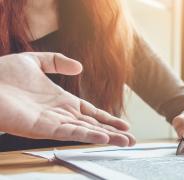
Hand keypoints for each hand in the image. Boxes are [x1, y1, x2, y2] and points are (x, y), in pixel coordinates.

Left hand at [0, 52, 135, 146]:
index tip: (124, 125)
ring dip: (108, 137)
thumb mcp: (33, 61)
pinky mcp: (44, 128)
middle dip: (114, 133)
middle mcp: (60, 114)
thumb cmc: (1, 75)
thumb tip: (79, 66)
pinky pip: (70, 133)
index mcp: (61, 100)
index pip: (90, 112)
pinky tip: (104, 138)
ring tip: (126, 142)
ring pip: (87, 131)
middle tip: (132, 140)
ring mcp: (53, 122)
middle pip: (93, 125)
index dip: (108, 118)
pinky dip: (88, 136)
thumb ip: (57, 62)